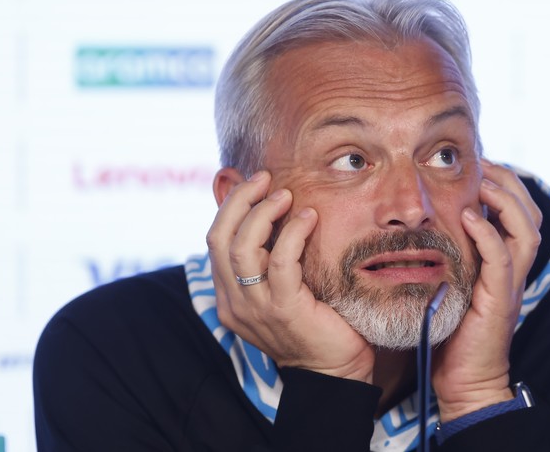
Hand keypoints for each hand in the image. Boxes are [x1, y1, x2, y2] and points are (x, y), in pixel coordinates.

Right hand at [205, 170, 375, 382]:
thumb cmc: (314, 323)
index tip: (253, 183)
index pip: (214, 240)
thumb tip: (267, 210)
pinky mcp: (284, 311)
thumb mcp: (282, 288)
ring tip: (285, 195)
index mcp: (229, 297)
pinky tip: (308, 218)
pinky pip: (280, 263)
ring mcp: (256, 309)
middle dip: (239, 201)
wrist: (334, 372)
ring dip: (263, 213)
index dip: (229, 206)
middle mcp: (235, 303)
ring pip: (242, 248)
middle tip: (264, 178)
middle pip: (219, 238)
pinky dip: (292, 234)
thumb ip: (269, 258)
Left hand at [432, 161, 542, 421]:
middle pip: (531, 212)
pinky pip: (503, 259)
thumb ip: (446, 254)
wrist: (460, 383)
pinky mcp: (499, 300)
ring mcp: (510, 285)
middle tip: (481, 160)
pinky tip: (468, 216)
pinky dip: (488, 233)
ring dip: (505, 199)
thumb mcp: (447, 282)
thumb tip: (420, 223)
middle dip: (509, 181)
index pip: (519, 211)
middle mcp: (513, 269)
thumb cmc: (448, 334)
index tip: (477, 162)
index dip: (504, 182)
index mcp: (503, 262)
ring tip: (481, 180)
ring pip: (526, 230)